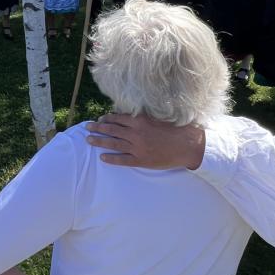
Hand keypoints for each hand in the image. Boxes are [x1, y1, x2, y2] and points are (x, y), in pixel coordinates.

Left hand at [85, 114, 204, 169]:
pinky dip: (111, 158)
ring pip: (113, 143)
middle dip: (97, 128)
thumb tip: (131, 114)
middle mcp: (136, 133)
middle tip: (87, 127)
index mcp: (140, 120)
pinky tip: (102, 158)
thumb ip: (143, 116)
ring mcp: (137, 147)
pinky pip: (122, 160)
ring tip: (88, 140)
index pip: (117, 118)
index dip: (106, 119)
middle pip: (111, 129)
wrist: (188, 145)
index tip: (100, 119)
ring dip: (99, 141)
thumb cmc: (175, 129)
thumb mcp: (158, 117)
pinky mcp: (141, 160)